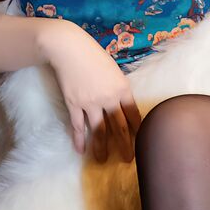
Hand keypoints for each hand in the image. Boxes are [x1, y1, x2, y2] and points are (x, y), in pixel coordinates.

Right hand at [34, 20, 141, 161]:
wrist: (69, 48)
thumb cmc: (93, 55)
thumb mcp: (113, 70)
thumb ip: (118, 88)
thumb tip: (120, 102)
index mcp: (122, 88)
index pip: (133, 114)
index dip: (137, 129)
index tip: (140, 141)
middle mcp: (108, 98)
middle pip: (118, 127)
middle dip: (124, 145)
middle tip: (127, 159)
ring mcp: (90, 102)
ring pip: (98, 130)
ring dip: (101, 148)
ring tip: (102, 161)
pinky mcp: (74, 104)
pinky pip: (78, 125)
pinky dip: (78, 139)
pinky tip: (80, 150)